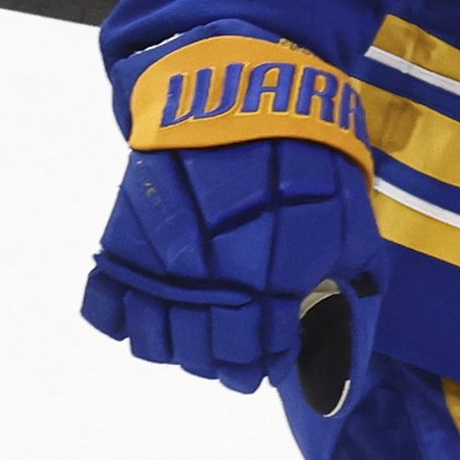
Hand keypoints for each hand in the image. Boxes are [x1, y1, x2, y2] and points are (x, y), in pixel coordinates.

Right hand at [85, 32, 379, 393]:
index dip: (267, 365)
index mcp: (273, 279)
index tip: (272, 360)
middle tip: (237, 358)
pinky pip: (106, 308)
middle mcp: (212, 282)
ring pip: (156, 344)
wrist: (237, 92)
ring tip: (197, 338)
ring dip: (178, 351)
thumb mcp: (351, 216)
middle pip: (206, 357)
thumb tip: (353, 320)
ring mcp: (161, 265)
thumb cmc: (306, 155)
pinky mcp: (123, 244)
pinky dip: (124, 320)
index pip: (261, 354)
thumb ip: (353, 274)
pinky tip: (149, 313)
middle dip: (227, 366)